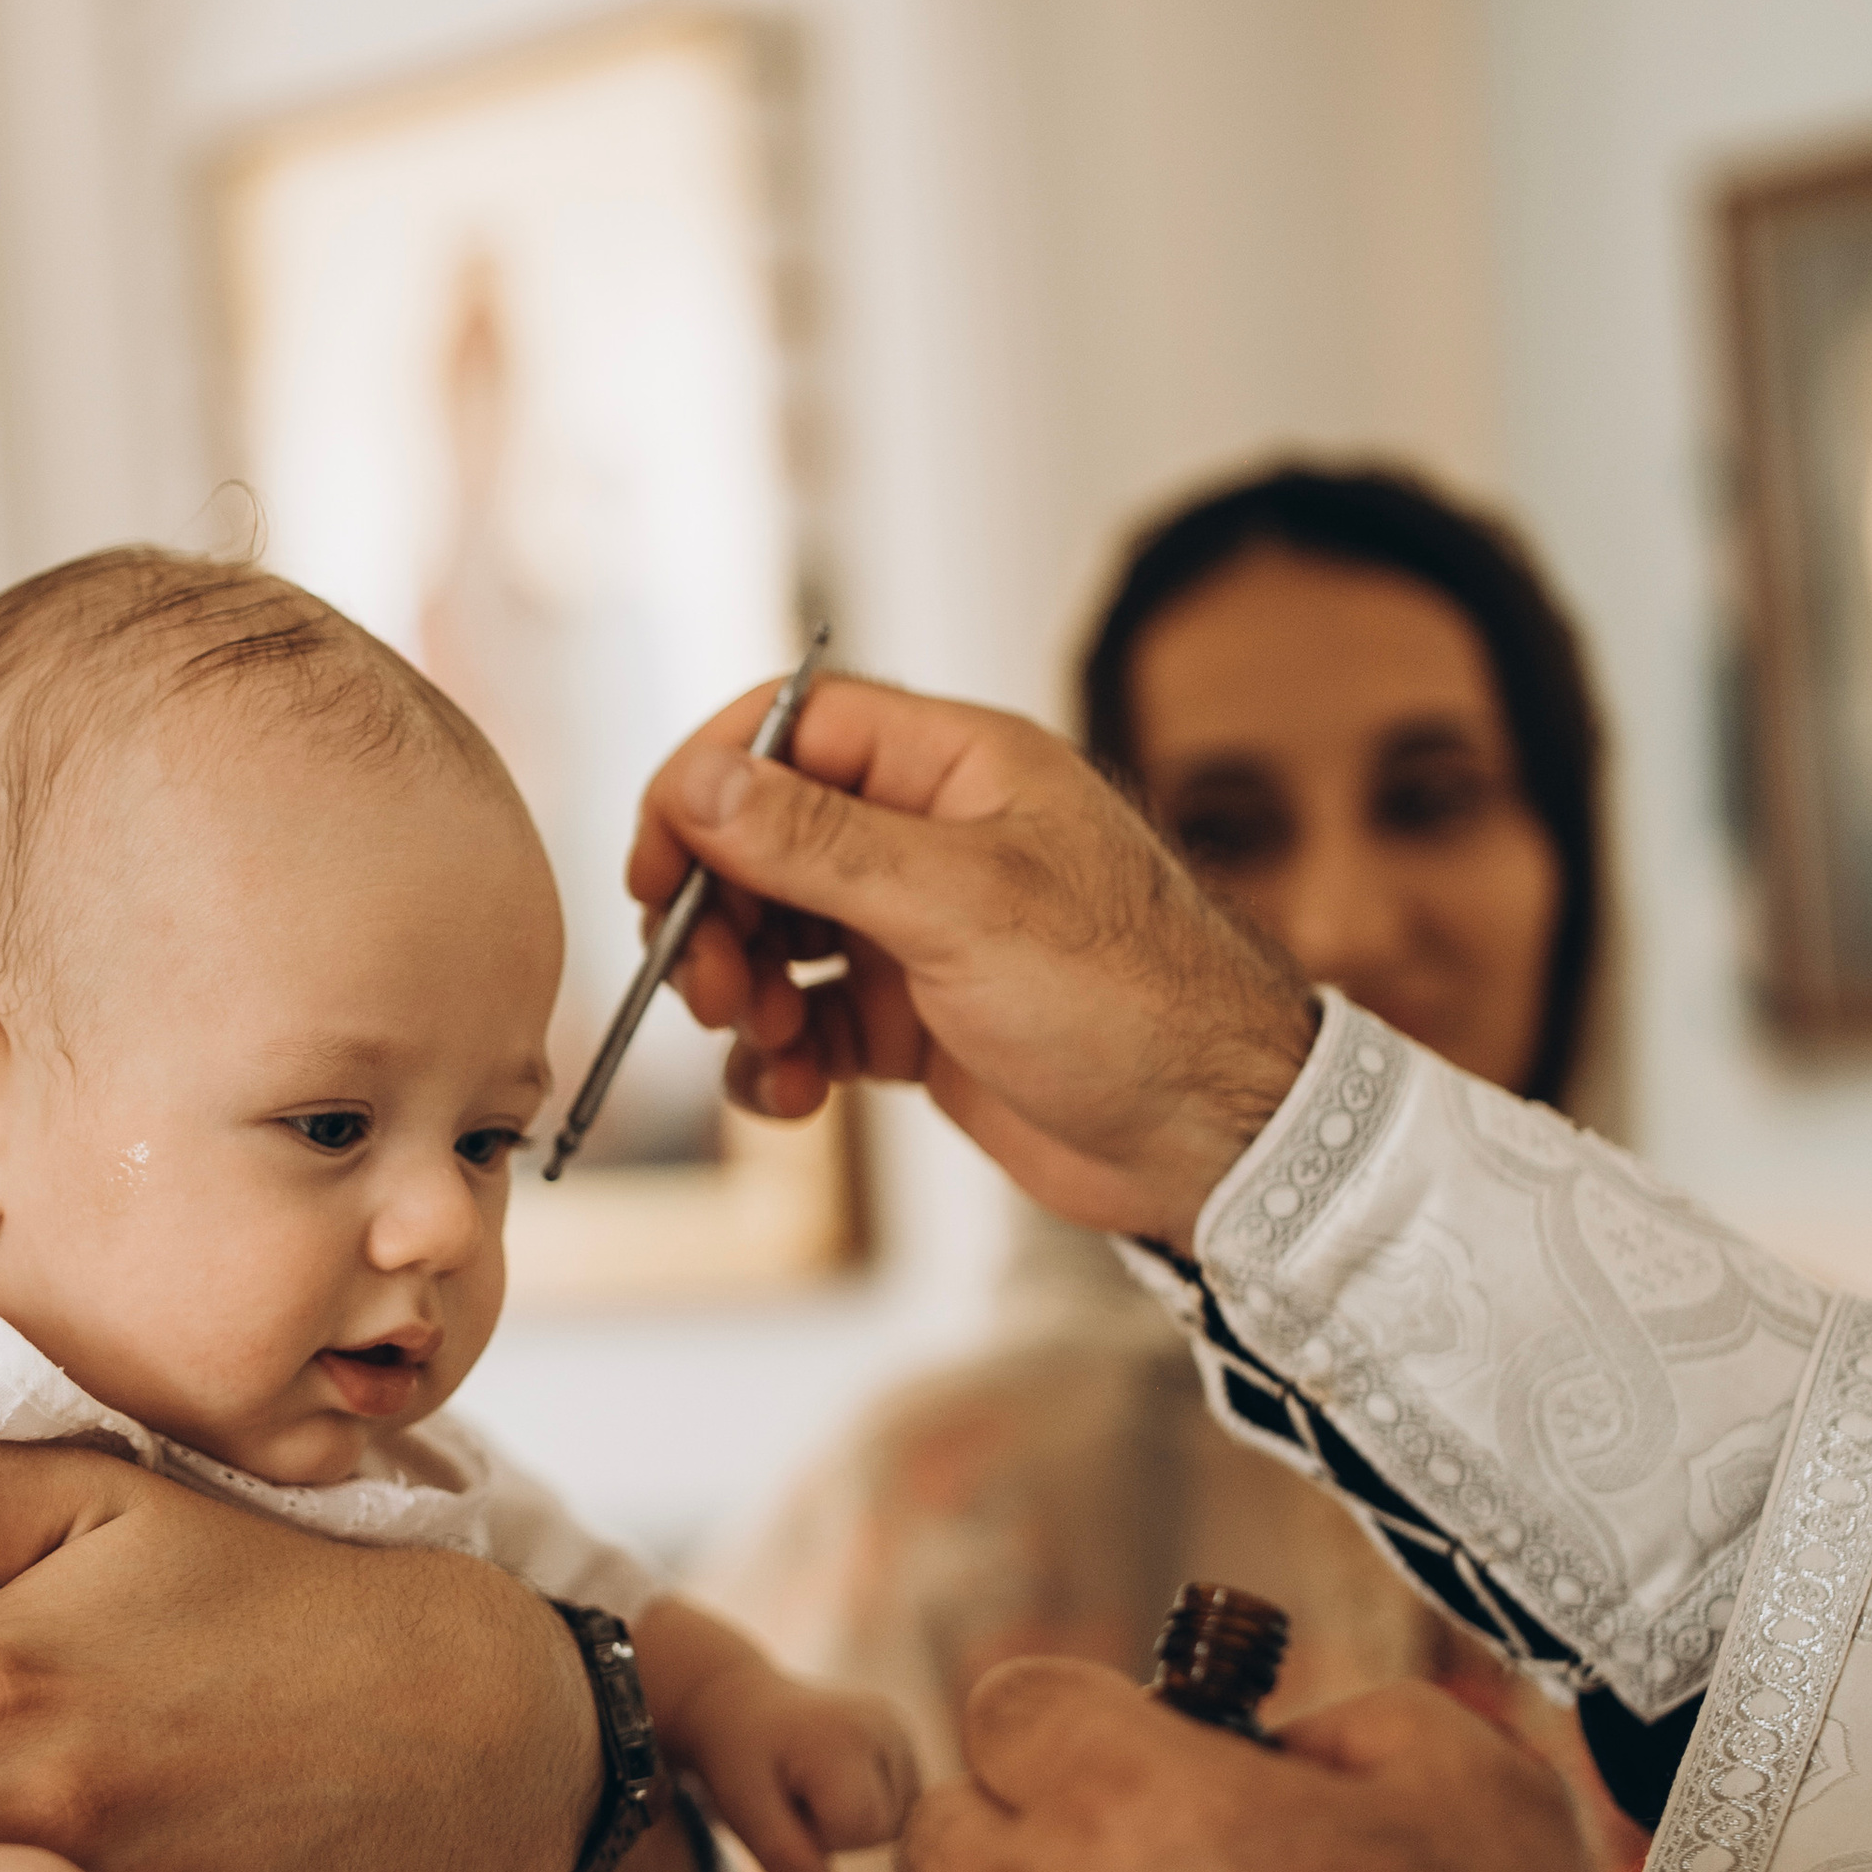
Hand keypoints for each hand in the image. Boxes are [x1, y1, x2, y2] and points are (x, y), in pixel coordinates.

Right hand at [627, 674, 1318, 1246]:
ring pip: (776, 940)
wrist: (1215, 1140)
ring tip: (767, 1045)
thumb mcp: (962, 906)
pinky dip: (780, 1061)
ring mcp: (919, 935)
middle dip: (717, 913)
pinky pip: (806, 1024)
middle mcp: (931, 839)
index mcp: (956, 768)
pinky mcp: (914, 1025)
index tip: (655, 865)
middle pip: (765, 842)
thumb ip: (821, 843)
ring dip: (742, 994)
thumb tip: (702, 783)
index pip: (791, 731)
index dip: (707, 786)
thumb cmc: (1130, 1001)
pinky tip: (796, 1097)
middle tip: (706, 986)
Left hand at [676, 1654, 916, 1871]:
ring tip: (814, 1783)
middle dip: (838, 1829)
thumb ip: (779, 1850)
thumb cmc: (737, 1758)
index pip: (862, 1830)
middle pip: (884, 1828)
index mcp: (846, 1740)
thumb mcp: (740, 1806)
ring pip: (897, 1819)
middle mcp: (886, 1726)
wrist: (740, 1704)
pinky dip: (868, 1804)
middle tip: (793, 1793)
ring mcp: (900, 1728)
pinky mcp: (904, 1734)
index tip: (785, 1805)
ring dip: (854, 1819)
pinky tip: (836, 1780)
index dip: (821, 1836)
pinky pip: (901, 1802)